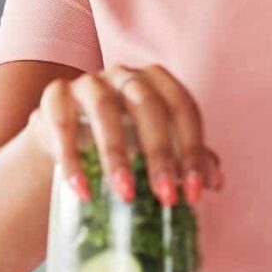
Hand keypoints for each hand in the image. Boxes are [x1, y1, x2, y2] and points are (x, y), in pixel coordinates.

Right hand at [25, 64, 223, 206]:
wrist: (64, 137)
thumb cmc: (122, 138)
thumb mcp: (155, 146)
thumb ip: (186, 158)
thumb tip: (216, 182)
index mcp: (158, 81)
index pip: (184, 108)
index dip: (192, 150)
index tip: (193, 192)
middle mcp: (125, 74)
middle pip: (148, 106)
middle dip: (160, 153)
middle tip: (164, 197)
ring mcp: (88, 82)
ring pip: (104, 110)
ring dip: (117, 155)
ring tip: (125, 194)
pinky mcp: (55, 96)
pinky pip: (61, 123)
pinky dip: (71, 158)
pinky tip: (82, 190)